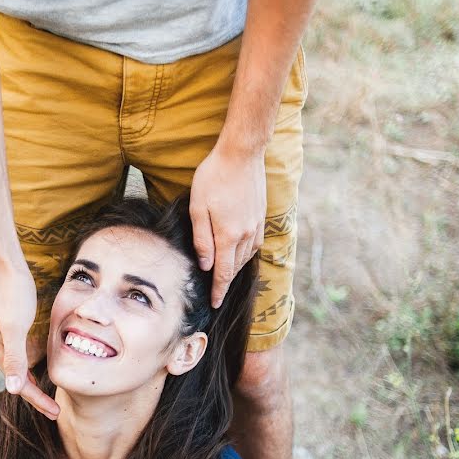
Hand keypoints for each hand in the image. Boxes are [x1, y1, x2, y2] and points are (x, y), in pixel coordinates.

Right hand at [0, 261, 58, 419]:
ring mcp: (2, 338)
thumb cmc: (11, 293)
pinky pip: (22, 354)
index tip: (55, 413)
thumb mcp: (15, 326)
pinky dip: (32, 365)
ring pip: (20, 368)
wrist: (4, 266)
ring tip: (50, 396)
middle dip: (36, 397)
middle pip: (19, 380)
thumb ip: (14, 358)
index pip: (20, 385)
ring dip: (34, 383)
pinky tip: (42, 366)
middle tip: (55, 412)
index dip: (38, 400)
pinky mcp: (10, 327)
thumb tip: (13, 390)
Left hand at [190, 145, 266, 307]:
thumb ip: (202, 240)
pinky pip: (255, 244)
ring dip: (235, 269)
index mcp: (228, 236)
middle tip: (216, 294)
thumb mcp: (198, 208)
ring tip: (225, 277)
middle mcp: (246, 235)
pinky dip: (246, 255)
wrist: (242, 154)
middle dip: (225, 282)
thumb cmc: (214, 177)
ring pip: (245, 257)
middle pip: (235, 267)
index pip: (223, 272)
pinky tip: (240, 254)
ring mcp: (256, 226)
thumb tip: (206, 265)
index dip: (218, 290)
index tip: (214, 304)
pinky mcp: (261, 216)